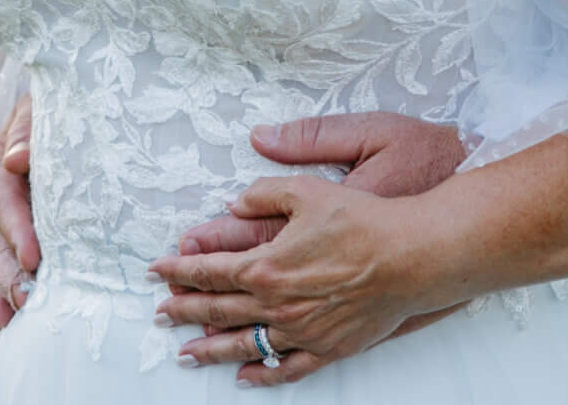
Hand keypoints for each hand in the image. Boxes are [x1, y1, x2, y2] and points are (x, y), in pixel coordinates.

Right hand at [0, 92, 37, 330]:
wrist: (60, 118)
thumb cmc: (56, 112)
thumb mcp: (41, 109)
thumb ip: (28, 131)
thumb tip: (19, 161)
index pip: (2, 199)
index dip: (16, 229)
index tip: (34, 257)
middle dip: (6, 271)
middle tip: (25, 298)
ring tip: (8, 319)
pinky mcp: (5, 243)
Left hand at [159, 112, 469, 383]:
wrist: (410, 256)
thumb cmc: (363, 221)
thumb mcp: (305, 190)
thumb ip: (262, 195)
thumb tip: (235, 204)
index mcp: (265, 265)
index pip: (209, 271)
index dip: (179, 270)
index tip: (157, 271)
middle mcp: (277, 305)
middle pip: (218, 310)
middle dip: (184, 311)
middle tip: (161, 314)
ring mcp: (301, 331)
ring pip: (244, 344)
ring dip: (211, 349)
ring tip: (187, 355)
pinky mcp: (328, 346)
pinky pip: (288, 368)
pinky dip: (264, 374)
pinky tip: (246, 377)